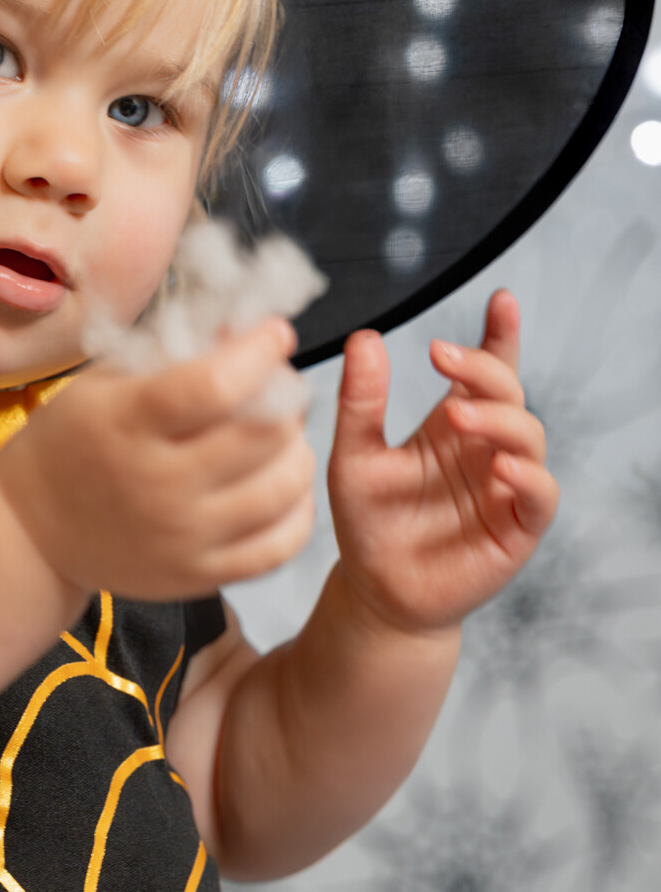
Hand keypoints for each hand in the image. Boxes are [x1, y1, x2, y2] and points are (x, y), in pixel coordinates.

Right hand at [0, 317, 316, 599]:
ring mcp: (181, 537)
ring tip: (280, 438)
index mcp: (127, 425)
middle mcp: (157, 485)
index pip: (215, 385)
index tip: (274, 335)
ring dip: (296, 450)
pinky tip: (279, 486)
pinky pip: (280, 545)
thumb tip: (248, 329)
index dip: (259, 352)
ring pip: (283, 487)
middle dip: (286, 397)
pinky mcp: (198, 576)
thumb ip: (175, 354)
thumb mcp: (105, 384)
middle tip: (277, 388)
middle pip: (262, 433)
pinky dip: (296, 510)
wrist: (31, 531)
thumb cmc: (73, 443)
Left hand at [328, 290, 557, 635]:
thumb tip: (365, 337)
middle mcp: (486, 448)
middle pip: (508, 393)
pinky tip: (500, 466)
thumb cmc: (368, 523)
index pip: (488, 370)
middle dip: (484, 368)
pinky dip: (528, 476)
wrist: (376, 591)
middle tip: (442, 357)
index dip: (500, 335)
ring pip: (528, 436)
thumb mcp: (353, 458)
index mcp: (454, 424)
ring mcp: (507, 486)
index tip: (501, 300)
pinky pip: (540, 495)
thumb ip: (360, 403)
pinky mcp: (518, 528)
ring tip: (457, 414)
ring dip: (499, 419)